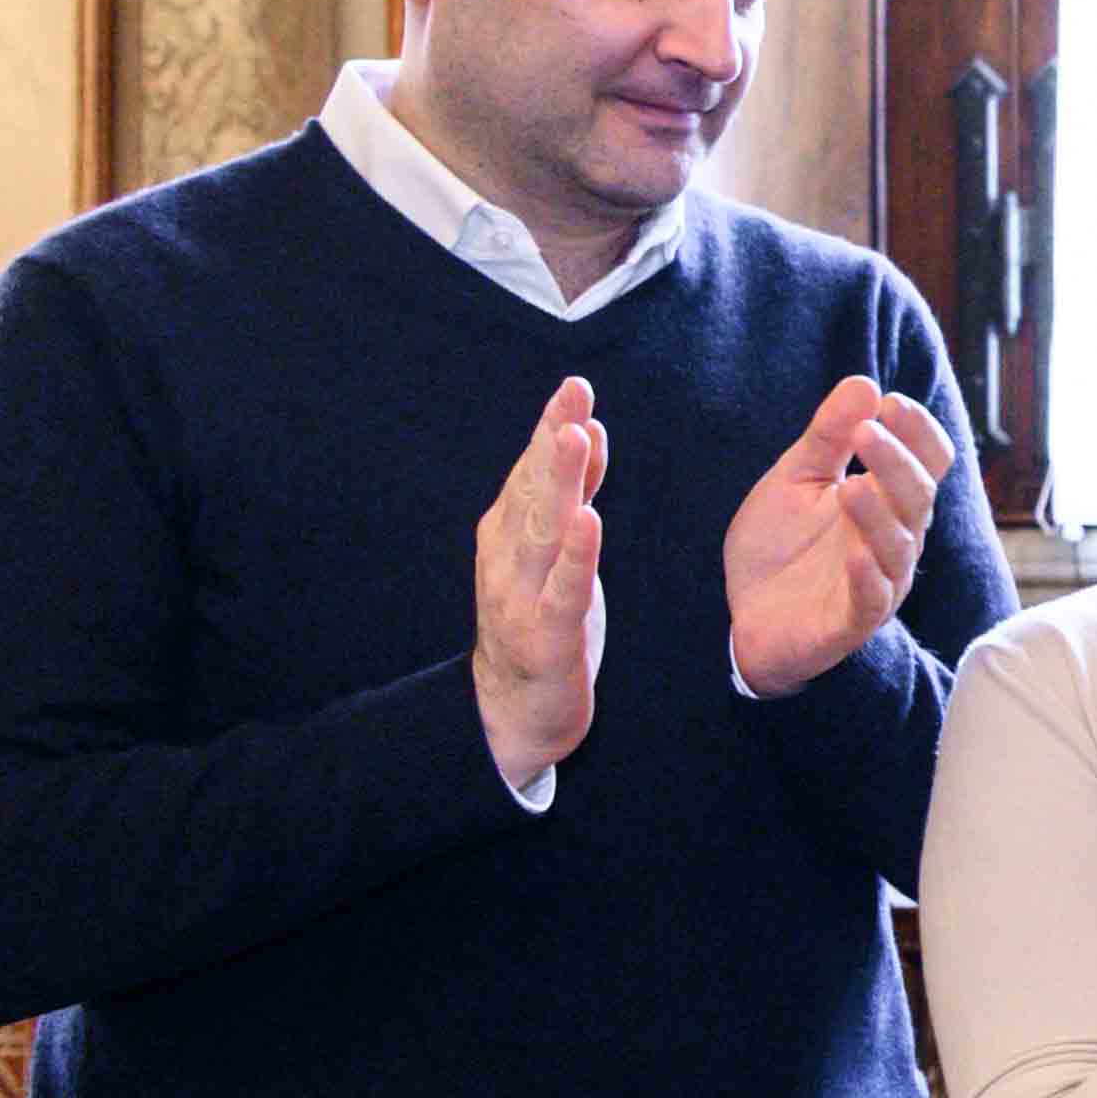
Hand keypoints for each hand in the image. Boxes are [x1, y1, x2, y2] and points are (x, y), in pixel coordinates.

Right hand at [472, 377, 607, 789]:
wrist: (510, 709)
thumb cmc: (537, 618)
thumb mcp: (553, 551)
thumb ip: (570, 495)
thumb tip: (586, 432)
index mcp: (508, 533)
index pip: (533, 472)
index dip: (552, 428)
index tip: (574, 388)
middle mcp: (508, 557)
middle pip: (534, 489)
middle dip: (553, 439)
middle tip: (573, 392)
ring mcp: (522, 595)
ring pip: (543, 530)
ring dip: (559, 483)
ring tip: (575, 438)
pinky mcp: (547, 634)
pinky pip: (563, 588)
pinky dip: (576, 555)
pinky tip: (588, 522)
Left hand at [723, 377, 959, 699]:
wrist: (747, 616)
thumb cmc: (781, 546)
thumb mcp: (796, 479)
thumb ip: (828, 437)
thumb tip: (864, 382)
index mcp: (890, 501)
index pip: (928, 461)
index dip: (918, 432)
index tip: (891, 402)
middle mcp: (896, 539)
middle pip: (918, 496)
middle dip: (897, 462)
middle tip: (868, 430)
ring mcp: (879, 582)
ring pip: (899, 545)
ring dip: (880, 514)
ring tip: (853, 485)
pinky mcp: (853, 622)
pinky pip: (872, 599)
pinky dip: (868, 577)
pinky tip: (854, 554)